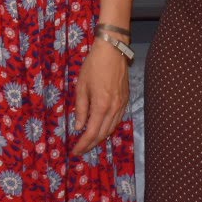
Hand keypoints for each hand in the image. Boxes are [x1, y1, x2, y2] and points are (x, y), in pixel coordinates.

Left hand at [70, 37, 129, 155]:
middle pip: (103, 134)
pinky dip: (109, 128)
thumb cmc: (93, 66)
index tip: (75, 151)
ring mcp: (122, 105)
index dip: (83, 144)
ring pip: (112, 128)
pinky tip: (102, 128)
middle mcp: (114, 108)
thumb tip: (79, 126)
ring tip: (90, 141)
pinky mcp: (125, 100)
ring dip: (100, 138)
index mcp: (101, 106)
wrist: (113, 50)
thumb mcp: (82, 86)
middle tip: (81, 149)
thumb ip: (81, 109)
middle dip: (91, 144)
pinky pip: (117, 120)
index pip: (92, 133)